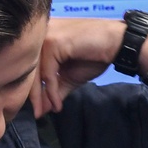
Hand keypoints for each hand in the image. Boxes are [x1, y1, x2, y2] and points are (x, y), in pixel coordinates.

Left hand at [31, 17, 147, 116]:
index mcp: (41, 37)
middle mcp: (41, 33)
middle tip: (37, 114)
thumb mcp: (69, 76)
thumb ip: (55, 89)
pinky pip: (48, 72)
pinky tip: (57, 103)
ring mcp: (46, 36)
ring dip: (41, 96)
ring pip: (36, 72)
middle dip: (33, 95)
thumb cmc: (94, 55)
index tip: (36, 109)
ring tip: (45, 111)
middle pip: (30, 69)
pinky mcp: (54, 42)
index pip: (30, 66)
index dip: (32, 89)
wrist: (118, 43)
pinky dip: (51, 91)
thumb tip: (42, 109)